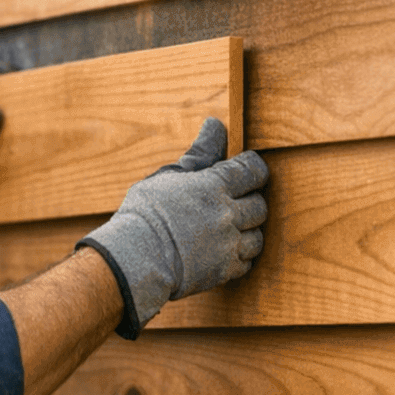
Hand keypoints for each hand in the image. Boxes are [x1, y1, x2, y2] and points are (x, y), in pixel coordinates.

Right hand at [78, 118, 267, 337]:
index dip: (253, 170)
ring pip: (258, 236)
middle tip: (232, 203)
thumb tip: (215, 124)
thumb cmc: (145, 213)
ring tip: (227, 229)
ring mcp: (228, 244)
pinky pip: (247, 262)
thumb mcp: (169, 175)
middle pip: (260, 204)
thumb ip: (199, 152)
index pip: (254, 170)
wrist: (133, 260)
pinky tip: (222, 250)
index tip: (245, 174)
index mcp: (215, 185)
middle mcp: (228, 213)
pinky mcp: (224, 271)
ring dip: (248, 231)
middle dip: (250, 202)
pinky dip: (240, 256)